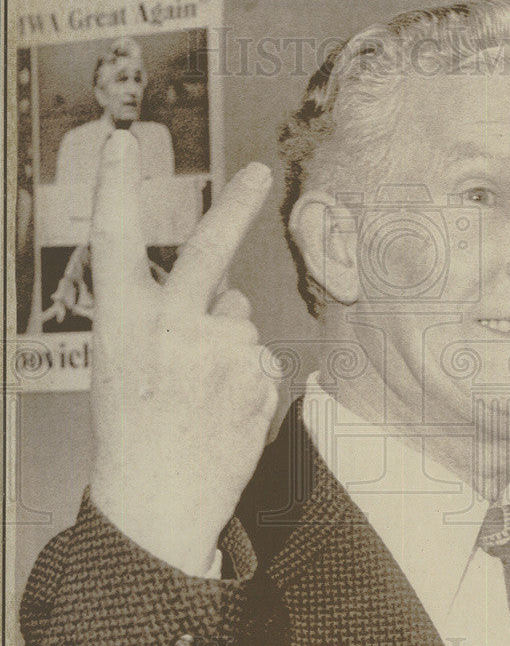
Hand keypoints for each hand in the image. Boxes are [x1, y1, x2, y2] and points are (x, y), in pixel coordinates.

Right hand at [89, 132, 276, 575]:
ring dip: (229, 345)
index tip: (119, 144)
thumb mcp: (122, 367)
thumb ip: (167, 321)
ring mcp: (219, 350)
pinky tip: (223, 409)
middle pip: (211, 250)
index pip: (113, 240)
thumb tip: (231, 294)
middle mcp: (171, 326)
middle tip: (259, 173)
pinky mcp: (257, 375)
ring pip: (239, 322)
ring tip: (202, 394)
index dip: (113, 187)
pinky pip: (259, 358)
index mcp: (122, 322)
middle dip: (237, 205)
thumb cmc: (135, 433)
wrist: (159, 502)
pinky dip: (248, 377)